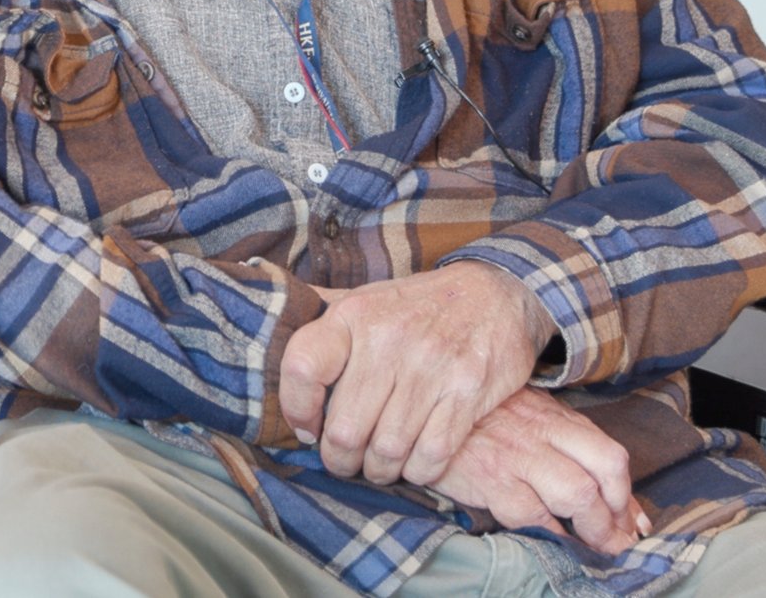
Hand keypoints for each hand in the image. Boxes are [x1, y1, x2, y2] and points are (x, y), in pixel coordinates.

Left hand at [279, 261, 552, 484]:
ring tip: (378, 467)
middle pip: (346, 429)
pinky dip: (419, 472)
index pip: (302, 366)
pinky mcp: (467, 391)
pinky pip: (431, 455)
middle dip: (341, 460)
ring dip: (380, 471)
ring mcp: (430, 367)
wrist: (496, 293)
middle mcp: (389, 340)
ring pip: (387, 450)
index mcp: (355, 316)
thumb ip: (323, 314)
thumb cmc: (418, 306)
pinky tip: (413, 464)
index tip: (307, 427)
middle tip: (345, 462)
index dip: (296, 408)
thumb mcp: (366, 297)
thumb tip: (269, 307)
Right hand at [428, 388, 645, 554]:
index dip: (628, 494)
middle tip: (619, 539)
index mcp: (554, 416)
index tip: (633, 522)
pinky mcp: (490, 478)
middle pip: (606, 469)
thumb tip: (608, 490)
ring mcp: (517, 455)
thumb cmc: (478, 419)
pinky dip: (552, 535)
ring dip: (595, 529)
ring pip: (577, 493)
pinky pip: (533, 515)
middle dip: (619, 511)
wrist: (422, 413)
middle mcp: (542, 431)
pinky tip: (556, 544)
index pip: (610, 453)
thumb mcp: (525, 415)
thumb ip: (564, 444)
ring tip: (597, 548)